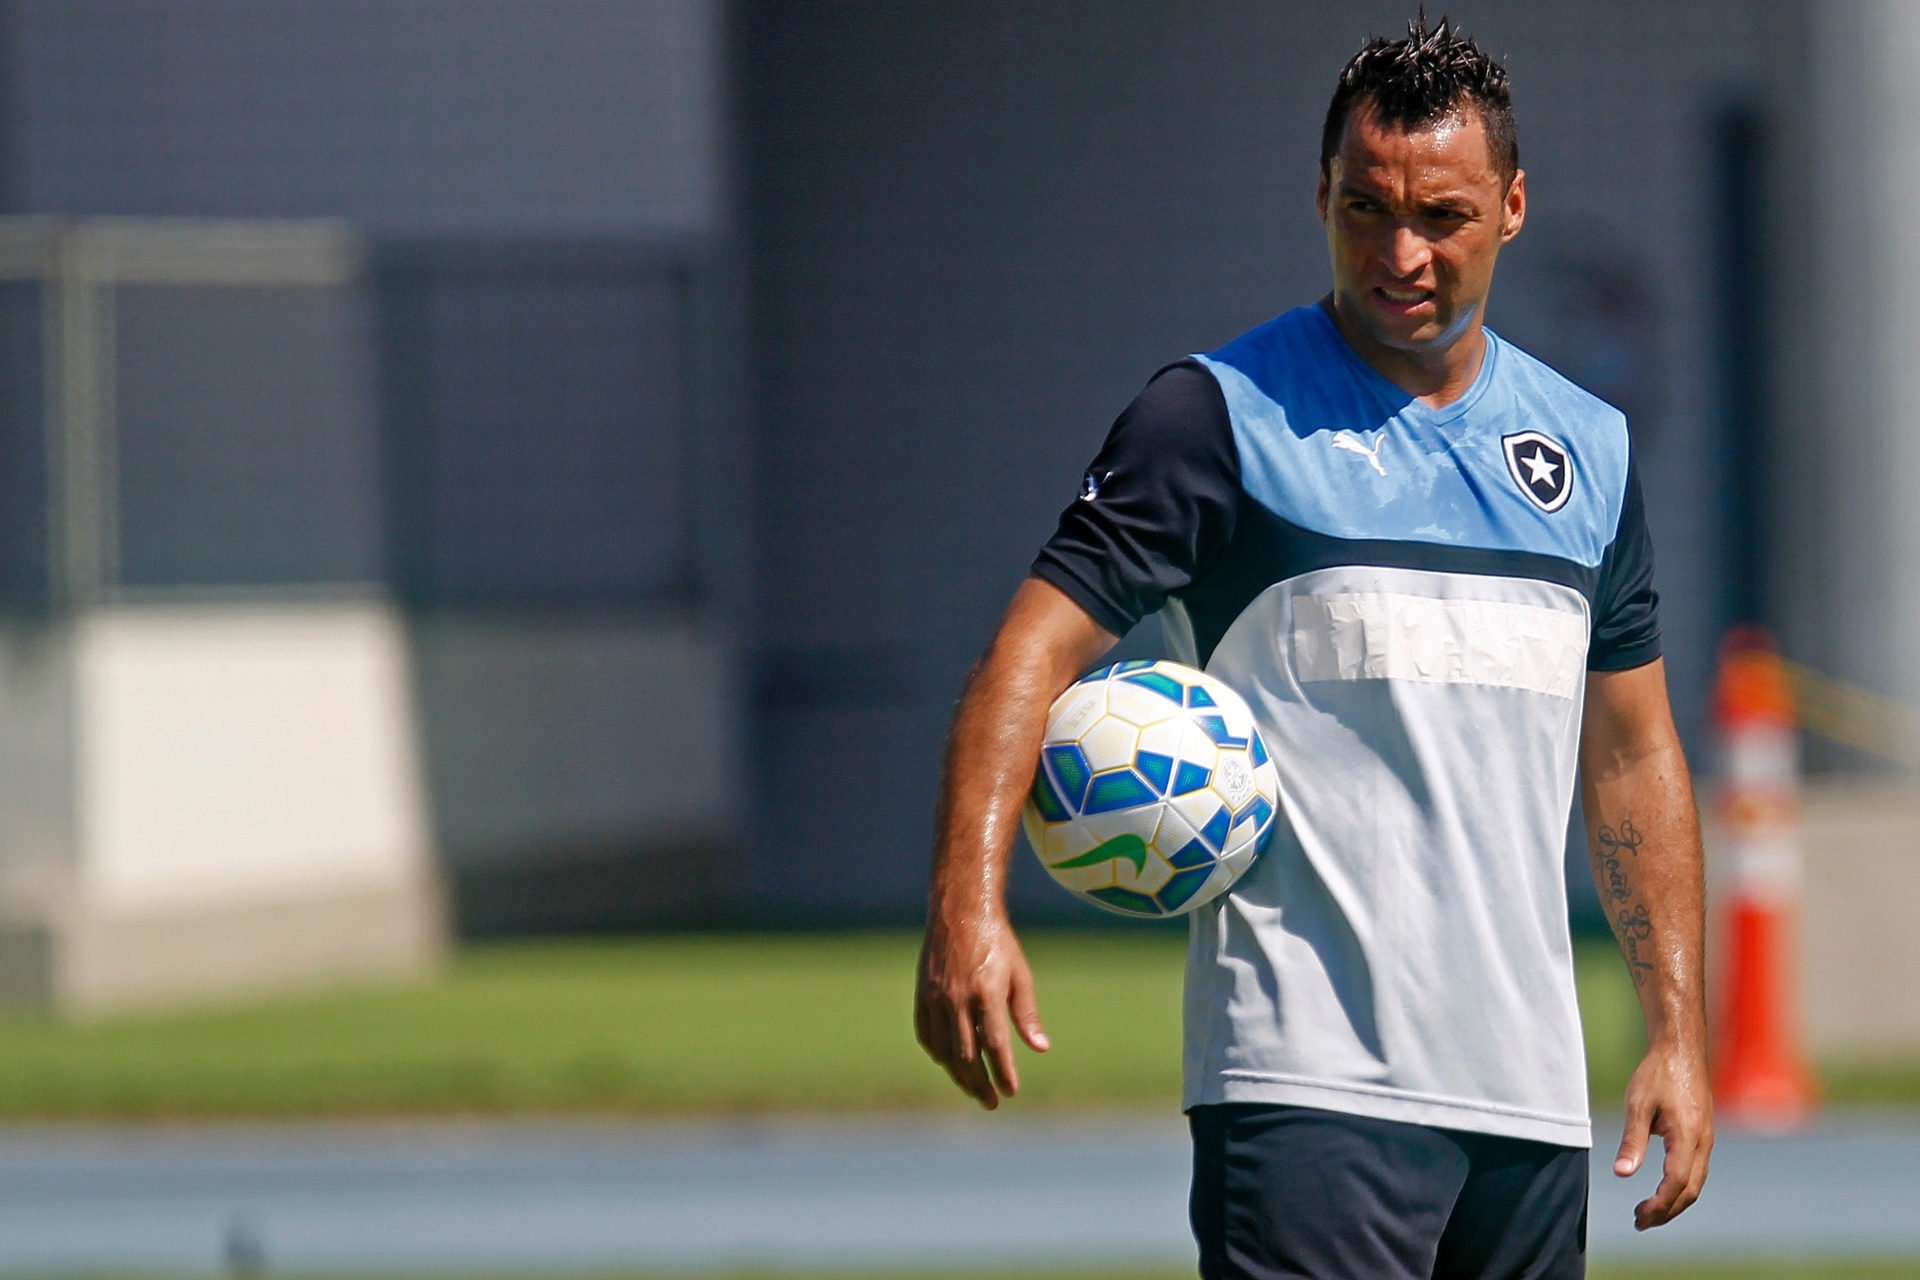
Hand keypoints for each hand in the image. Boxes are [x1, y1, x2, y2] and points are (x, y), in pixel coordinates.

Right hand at [914, 912, 1049, 1108]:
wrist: (960, 911)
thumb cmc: (997, 942)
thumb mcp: (1020, 974)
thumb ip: (1027, 1014)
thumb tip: (1041, 1048)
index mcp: (986, 992)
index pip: (995, 1045)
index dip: (1003, 1072)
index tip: (1011, 1091)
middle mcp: (957, 998)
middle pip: (966, 1055)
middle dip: (980, 1083)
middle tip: (992, 1102)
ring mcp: (935, 997)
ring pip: (943, 1050)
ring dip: (959, 1075)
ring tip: (974, 1089)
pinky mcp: (921, 995)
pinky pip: (926, 1034)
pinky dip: (938, 1053)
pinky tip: (950, 1064)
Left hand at [1613, 1041, 1712, 1228]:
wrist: (1682, 1049)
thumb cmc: (1657, 1073)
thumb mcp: (1638, 1105)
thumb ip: (1632, 1141)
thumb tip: (1621, 1173)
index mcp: (1688, 1137)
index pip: (1675, 1184)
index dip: (1658, 1205)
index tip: (1638, 1217)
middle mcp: (1703, 1143)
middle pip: (1689, 1190)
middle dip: (1667, 1211)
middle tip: (1640, 1222)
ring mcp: (1706, 1139)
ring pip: (1696, 1183)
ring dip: (1675, 1202)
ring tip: (1649, 1212)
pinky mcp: (1704, 1134)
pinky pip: (1697, 1170)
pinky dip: (1682, 1187)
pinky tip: (1663, 1189)